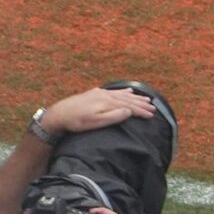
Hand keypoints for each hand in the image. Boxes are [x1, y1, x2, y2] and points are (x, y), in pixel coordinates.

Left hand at [40, 85, 158, 139]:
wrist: (60, 114)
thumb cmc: (78, 122)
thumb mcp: (95, 122)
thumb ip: (113, 117)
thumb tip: (129, 111)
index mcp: (108, 103)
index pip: (129, 107)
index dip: (141, 111)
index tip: (152, 115)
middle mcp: (106, 95)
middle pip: (128, 99)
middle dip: (141, 103)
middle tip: (154, 107)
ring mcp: (101, 93)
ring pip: (122, 94)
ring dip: (135, 97)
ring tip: (146, 98)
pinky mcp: (95, 94)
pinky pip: (114, 91)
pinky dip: (123, 91)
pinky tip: (128, 91)